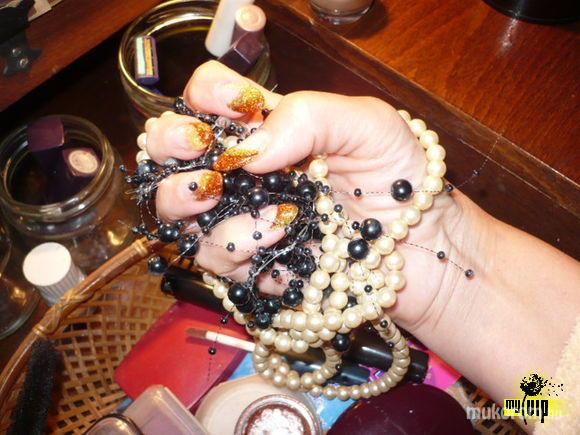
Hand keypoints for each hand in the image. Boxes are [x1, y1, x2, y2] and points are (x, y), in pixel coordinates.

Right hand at [144, 60, 470, 333]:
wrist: (425, 248)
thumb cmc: (401, 180)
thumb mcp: (370, 126)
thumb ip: (311, 116)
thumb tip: (248, 150)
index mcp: (271, 128)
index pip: (212, 97)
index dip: (209, 94)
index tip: (238, 107)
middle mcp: (247, 173)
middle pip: (175, 151)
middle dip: (172, 144)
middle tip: (199, 149)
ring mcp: (244, 219)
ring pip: (177, 209)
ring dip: (192, 200)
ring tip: (232, 197)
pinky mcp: (252, 264)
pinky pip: (215, 257)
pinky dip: (237, 242)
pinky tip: (278, 232)